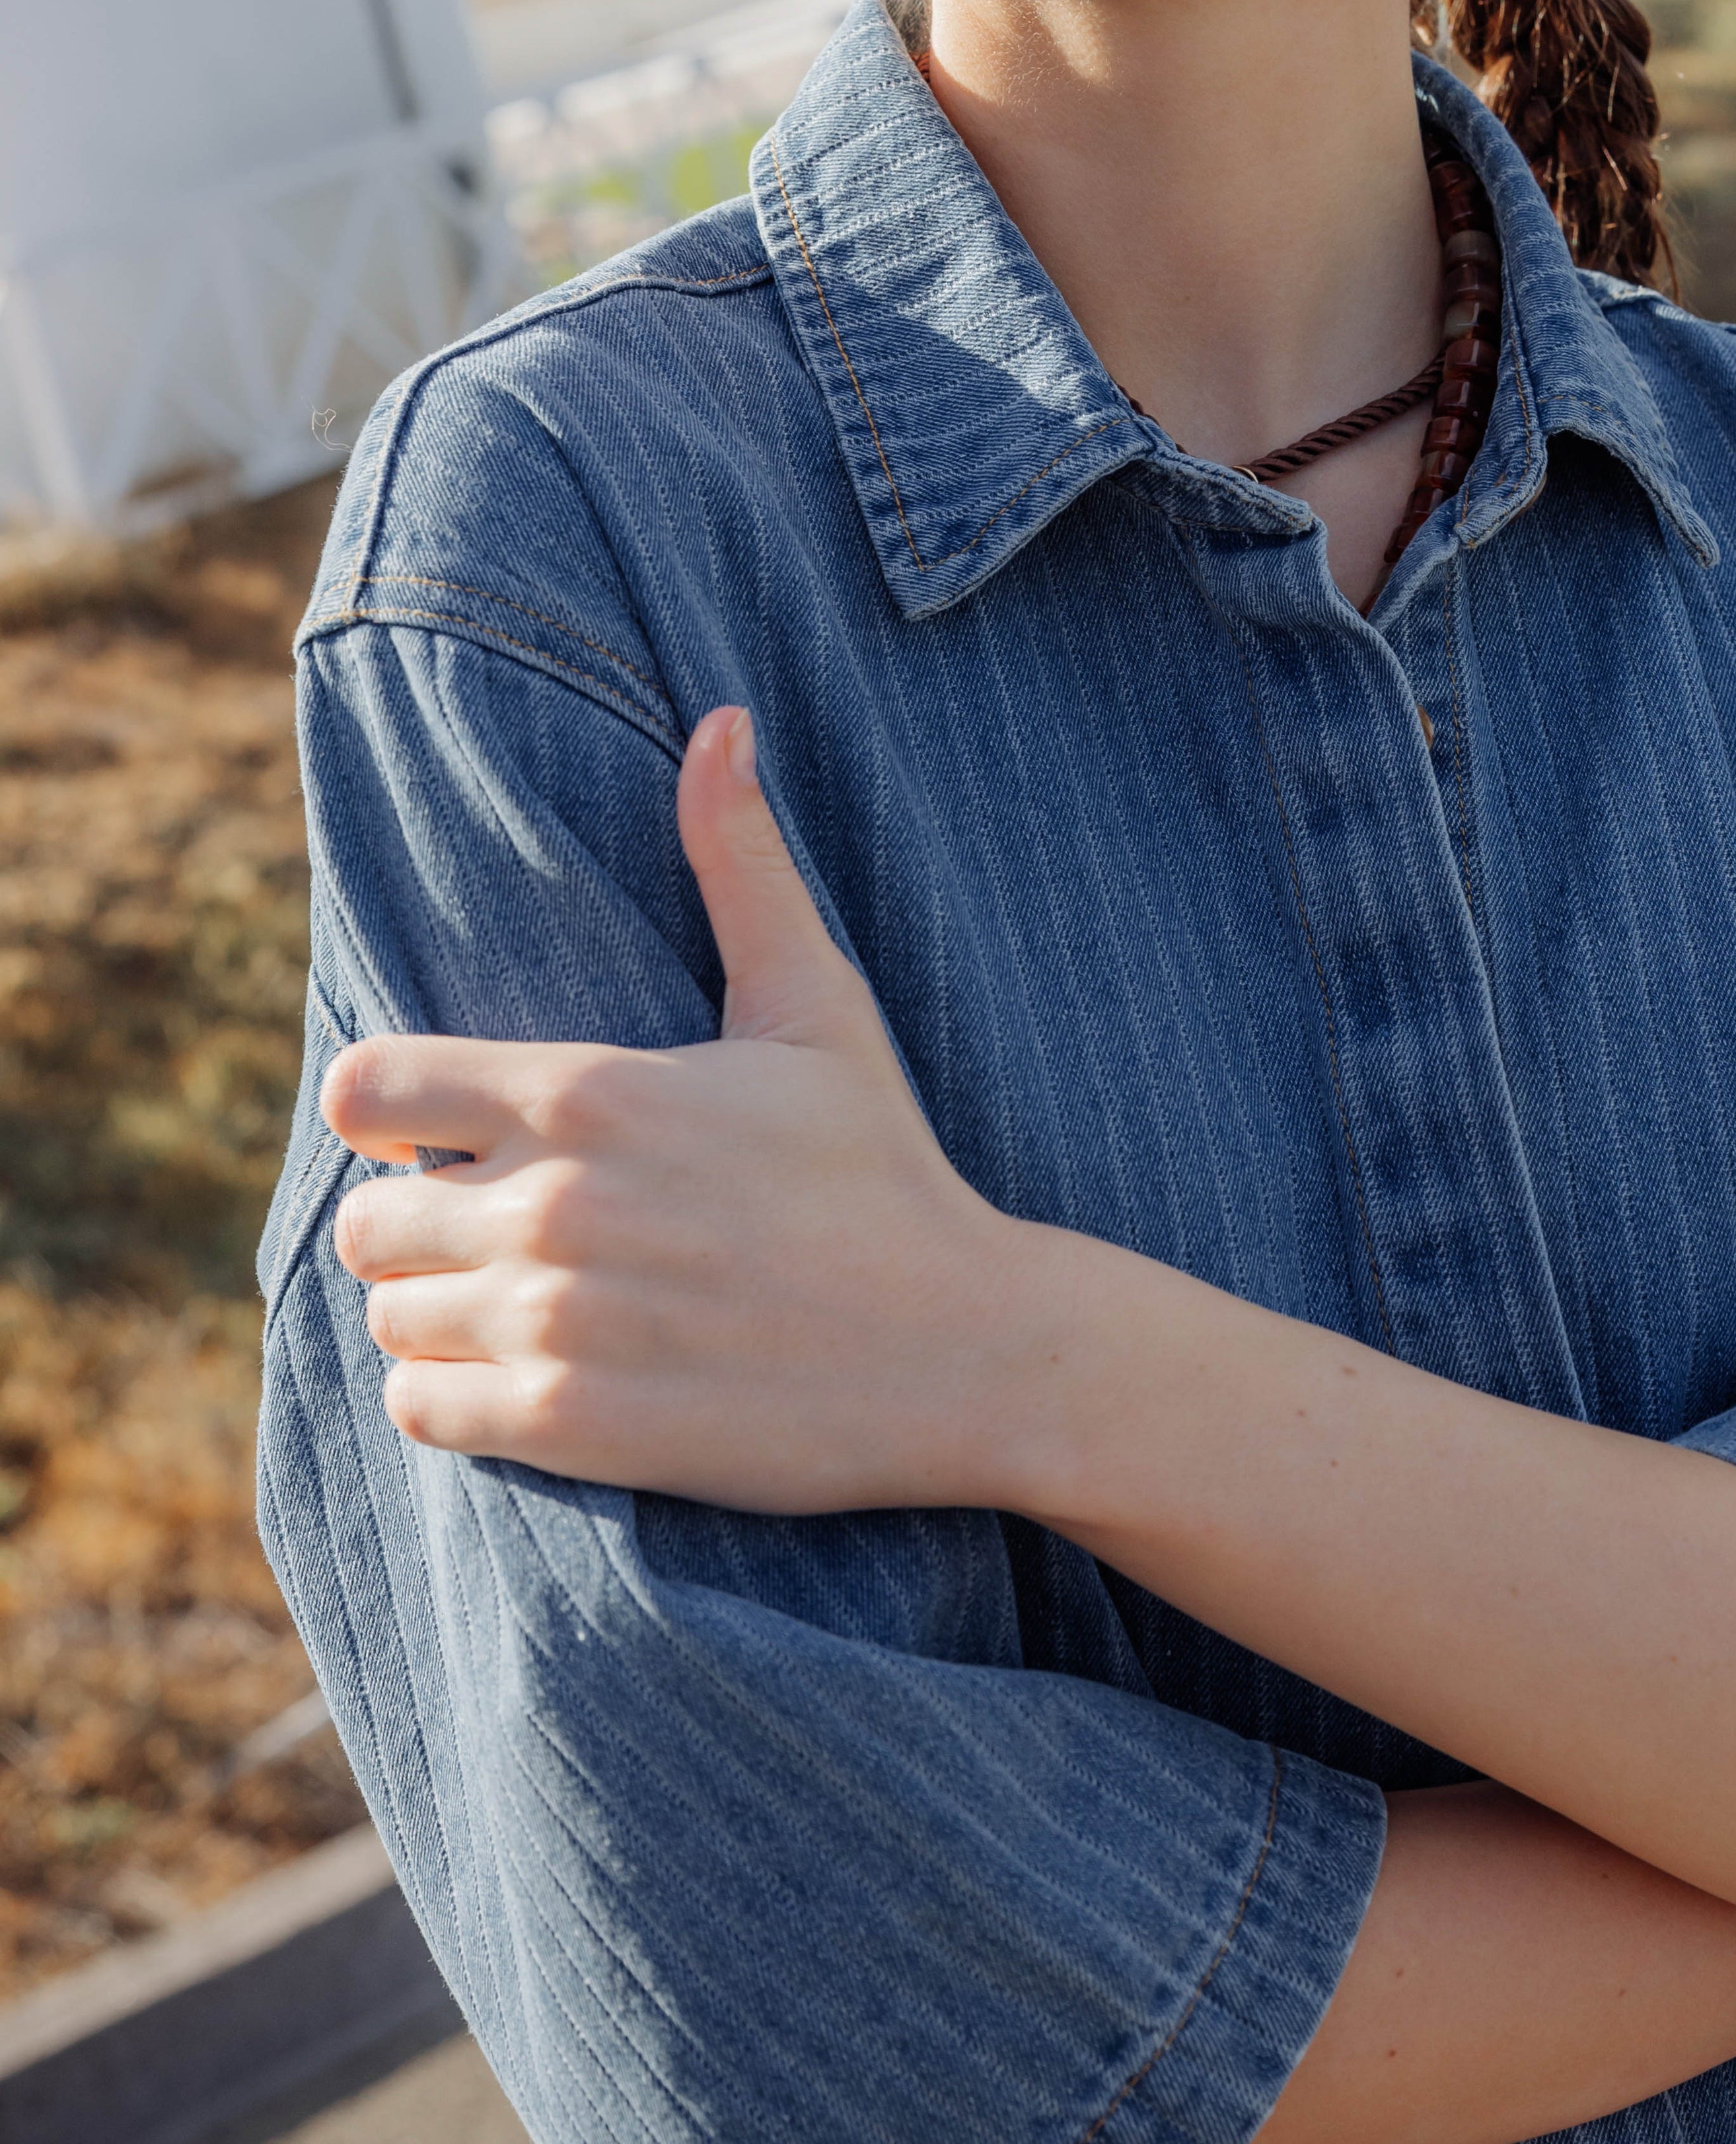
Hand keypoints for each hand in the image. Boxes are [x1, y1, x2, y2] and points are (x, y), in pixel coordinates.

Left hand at [323, 708, 1031, 1509]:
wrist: (965, 1347)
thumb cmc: (884, 1167)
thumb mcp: (817, 1005)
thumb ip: (741, 862)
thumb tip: (720, 719)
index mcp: (592, 1091)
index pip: (367, 1089)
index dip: (393, 1110)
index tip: (449, 1131)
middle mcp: (557, 1203)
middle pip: (362, 1219)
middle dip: (416, 1221)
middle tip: (501, 1228)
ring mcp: (561, 1320)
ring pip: (390, 1317)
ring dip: (437, 1312)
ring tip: (520, 1302)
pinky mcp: (574, 1424)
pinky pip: (422, 1409)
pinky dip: (453, 1396)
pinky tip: (525, 1372)